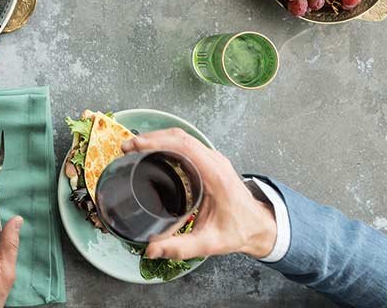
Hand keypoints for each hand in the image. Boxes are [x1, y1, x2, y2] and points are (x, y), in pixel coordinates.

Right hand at [123, 130, 276, 260]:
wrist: (259, 227)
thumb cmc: (238, 231)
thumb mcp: (209, 243)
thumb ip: (180, 247)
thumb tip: (151, 250)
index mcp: (215, 175)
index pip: (184, 146)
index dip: (157, 142)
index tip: (135, 147)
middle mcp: (215, 162)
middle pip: (180, 137)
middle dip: (151, 138)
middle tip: (127, 148)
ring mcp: (214, 159)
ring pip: (183, 138)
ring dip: (158, 138)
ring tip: (135, 148)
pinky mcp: (210, 162)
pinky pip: (187, 144)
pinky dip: (167, 143)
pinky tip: (153, 152)